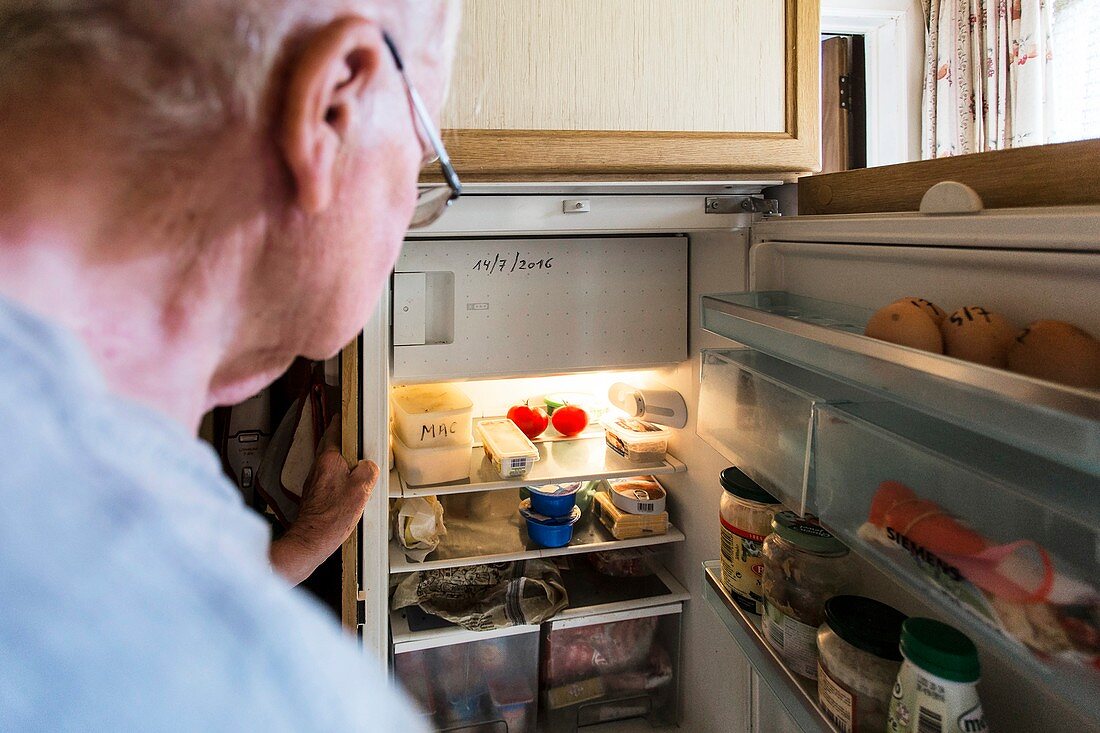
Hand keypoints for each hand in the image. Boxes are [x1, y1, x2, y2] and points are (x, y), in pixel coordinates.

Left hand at [269, 418, 377, 584]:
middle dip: (340, 440)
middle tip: (354, 437)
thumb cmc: (332, 516)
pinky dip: (339, 476)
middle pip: (329, 446)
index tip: (344, 414)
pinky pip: (329, 478)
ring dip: (340, 459)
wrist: (312, 540)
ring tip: (356, 462)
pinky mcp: (315, 495)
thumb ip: (368, 470)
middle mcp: (318, 468)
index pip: (334, 432)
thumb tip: (368, 466)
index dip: (341, 421)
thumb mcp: (361, 489)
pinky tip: (348, 486)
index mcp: (328, 460)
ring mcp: (315, 482)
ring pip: (329, 463)